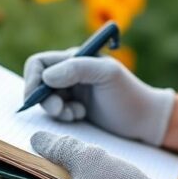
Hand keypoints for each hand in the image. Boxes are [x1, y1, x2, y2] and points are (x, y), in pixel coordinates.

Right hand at [23, 48, 175, 145]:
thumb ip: (77, 69)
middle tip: (59, 110)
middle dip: (44, 98)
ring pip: (45, 99)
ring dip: (55, 109)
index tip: (36, 95)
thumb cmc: (130, 94)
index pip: (39, 63)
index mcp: (76, 58)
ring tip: (76, 114)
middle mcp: (70, 72)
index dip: (32, 78)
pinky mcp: (73, 108)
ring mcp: (71, 91)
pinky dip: (63, 116)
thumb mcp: (107, 75)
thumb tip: (46, 76)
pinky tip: (81, 116)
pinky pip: (55, 112)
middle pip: (38, 82)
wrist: (145, 120)